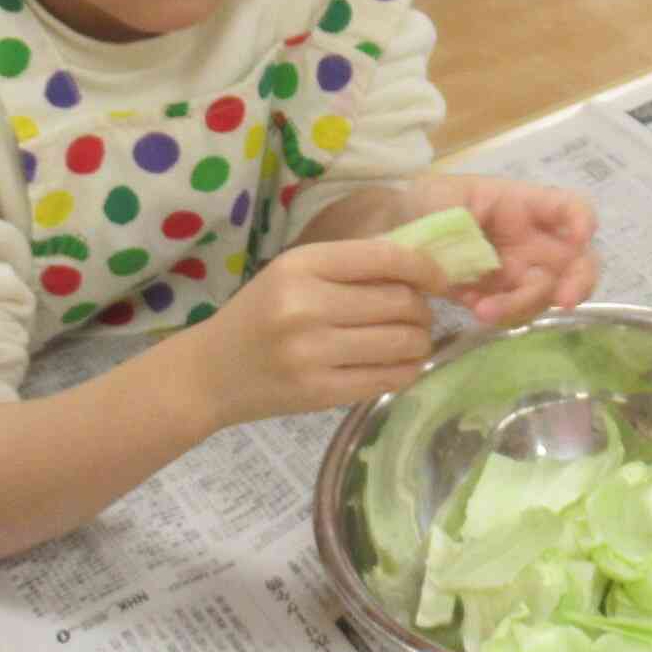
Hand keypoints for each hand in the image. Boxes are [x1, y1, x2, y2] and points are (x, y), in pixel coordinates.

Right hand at [182, 238, 453, 429]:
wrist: (211, 372)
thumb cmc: (258, 314)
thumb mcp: (292, 274)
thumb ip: (347, 268)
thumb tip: (419, 268)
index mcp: (301, 265)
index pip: (384, 258)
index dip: (425, 267)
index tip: (439, 279)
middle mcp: (307, 305)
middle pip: (400, 301)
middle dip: (423, 308)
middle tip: (420, 313)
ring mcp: (314, 353)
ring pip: (402, 341)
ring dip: (420, 341)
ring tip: (412, 339)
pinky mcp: (321, 393)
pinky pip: (388, 378)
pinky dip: (407, 370)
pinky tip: (400, 364)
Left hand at [398, 173, 598, 324]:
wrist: (400, 233)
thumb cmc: (429, 202)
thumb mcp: (439, 195)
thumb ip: (458, 214)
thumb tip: (477, 244)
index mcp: (524, 206)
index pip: (569, 207)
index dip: (582, 220)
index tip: (579, 236)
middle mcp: (532, 242)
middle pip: (579, 263)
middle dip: (579, 283)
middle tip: (563, 301)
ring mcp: (521, 273)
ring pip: (546, 296)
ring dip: (521, 306)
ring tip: (482, 310)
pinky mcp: (502, 298)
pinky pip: (515, 313)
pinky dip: (499, 315)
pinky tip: (471, 306)